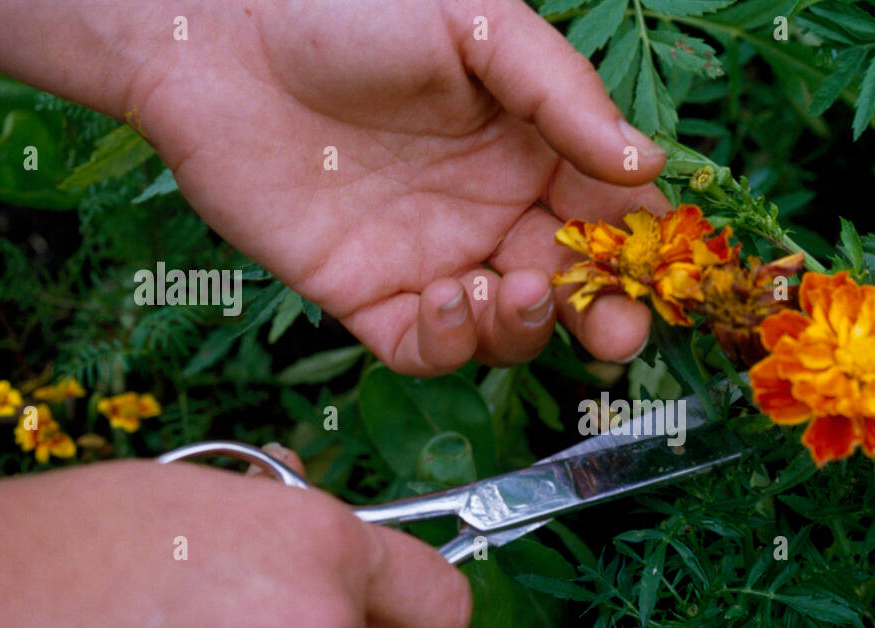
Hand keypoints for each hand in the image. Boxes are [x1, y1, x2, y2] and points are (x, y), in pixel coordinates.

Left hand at [126, 0, 670, 373]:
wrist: (215, 32)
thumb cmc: (349, 6)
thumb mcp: (475, 24)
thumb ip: (563, 95)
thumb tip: (648, 165)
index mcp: (531, 147)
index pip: (609, 215)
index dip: (639, 253)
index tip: (659, 276)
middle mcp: (490, 210)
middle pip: (569, 289)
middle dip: (603, 319)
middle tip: (616, 333)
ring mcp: (430, 257)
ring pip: (505, 330)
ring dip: (524, 328)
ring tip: (512, 289)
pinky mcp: (366, 294)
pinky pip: (425, 347)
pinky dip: (451, 343)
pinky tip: (449, 298)